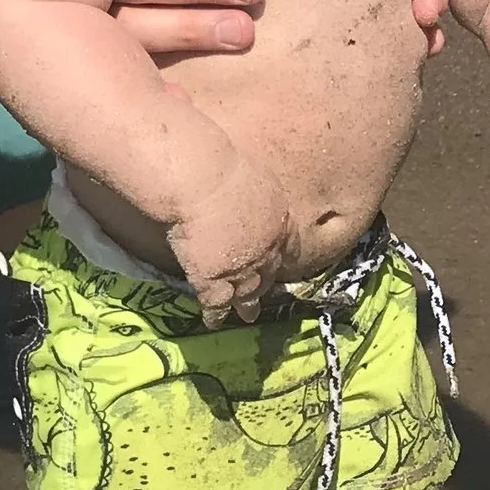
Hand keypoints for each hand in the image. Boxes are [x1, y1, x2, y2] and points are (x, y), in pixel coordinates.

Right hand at [169, 157, 292, 326]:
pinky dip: (215, 315)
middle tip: (263, 295)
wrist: (201, 180)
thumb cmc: (222, 166)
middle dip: (266, 285)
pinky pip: (216, 303)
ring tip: (247, 317)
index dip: (283, 256)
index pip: (288, 245)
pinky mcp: (213, 280)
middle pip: (269, 272)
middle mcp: (265, 249)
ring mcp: (241, 268)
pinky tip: (213, 323)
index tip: (282, 262)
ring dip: (246, 306)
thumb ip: (254, 191)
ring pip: (247, 293)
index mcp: (278, 221)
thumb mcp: (252, 176)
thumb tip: (247, 187)